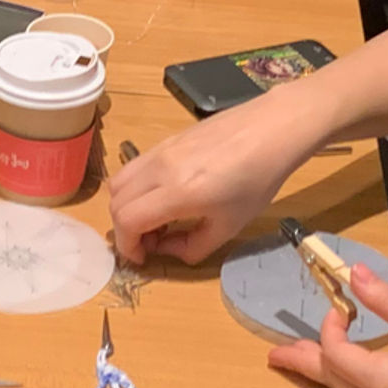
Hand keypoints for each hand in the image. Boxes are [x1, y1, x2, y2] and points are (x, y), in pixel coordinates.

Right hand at [105, 90, 333, 264]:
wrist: (272, 129)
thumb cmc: (258, 180)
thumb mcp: (230, 225)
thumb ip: (192, 247)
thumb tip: (166, 249)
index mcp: (178, 192)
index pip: (127, 221)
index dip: (127, 246)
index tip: (143, 258)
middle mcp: (160, 168)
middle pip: (116, 202)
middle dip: (125, 230)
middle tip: (151, 242)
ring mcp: (160, 150)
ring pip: (120, 182)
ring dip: (128, 206)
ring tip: (156, 219)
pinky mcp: (166, 140)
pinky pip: (135, 167)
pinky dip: (136, 188)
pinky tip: (165, 197)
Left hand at [267, 267, 387, 387]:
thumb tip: (355, 274)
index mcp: (381, 383)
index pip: (335, 354)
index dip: (330, 328)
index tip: (341, 306)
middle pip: (331, 381)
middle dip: (305, 363)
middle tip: (276, 353)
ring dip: (326, 375)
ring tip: (305, 362)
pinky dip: (350, 387)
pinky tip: (354, 378)